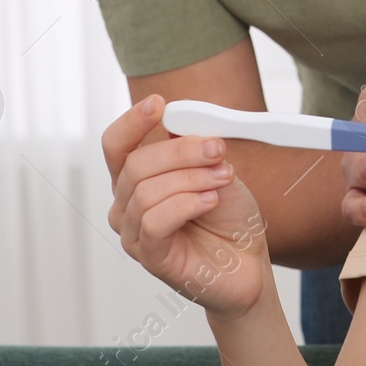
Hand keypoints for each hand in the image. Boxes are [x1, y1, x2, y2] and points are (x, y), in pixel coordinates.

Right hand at [103, 94, 271, 320]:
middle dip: (181, 150)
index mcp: (138, 177)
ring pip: (146, 191)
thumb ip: (195, 143)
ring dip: (191, 178)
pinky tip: (210, 201)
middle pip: (135, 163)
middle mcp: (127, 204)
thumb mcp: (216, 167)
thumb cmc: (229, 217)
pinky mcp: (149, 256)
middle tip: (217, 149)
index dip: (132, 121)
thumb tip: (182, 119)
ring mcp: (134, 232)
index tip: (158, 103)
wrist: (248, 262)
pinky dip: (186, 204)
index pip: (117, 144)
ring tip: (223, 180)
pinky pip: (154, 221)